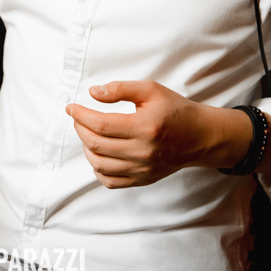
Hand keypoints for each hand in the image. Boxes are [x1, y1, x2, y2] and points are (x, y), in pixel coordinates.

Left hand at [66, 80, 244, 187]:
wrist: (200, 136)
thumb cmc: (175, 110)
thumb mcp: (151, 90)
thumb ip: (121, 89)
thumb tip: (93, 92)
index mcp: (145, 127)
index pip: (100, 124)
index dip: (80, 115)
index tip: (71, 107)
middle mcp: (143, 152)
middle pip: (96, 144)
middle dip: (79, 128)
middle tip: (78, 117)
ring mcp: (142, 169)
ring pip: (99, 164)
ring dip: (86, 147)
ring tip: (88, 132)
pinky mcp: (142, 179)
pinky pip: (110, 181)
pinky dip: (97, 168)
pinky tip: (99, 153)